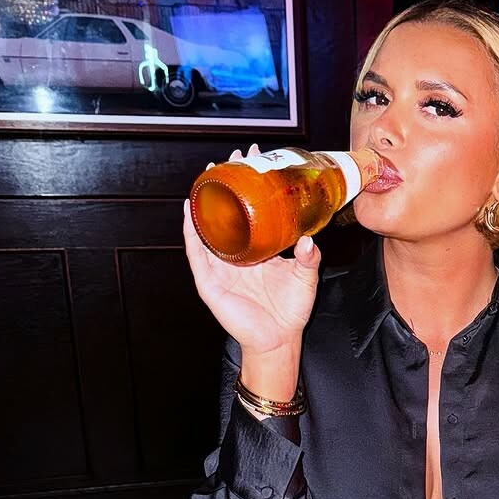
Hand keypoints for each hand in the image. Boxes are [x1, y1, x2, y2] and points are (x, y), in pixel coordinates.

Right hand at [183, 143, 320, 353]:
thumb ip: (309, 258)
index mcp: (257, 249)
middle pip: (227, 212)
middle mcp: (236, 254)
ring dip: (205, 202)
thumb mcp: (305, 278)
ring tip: (207, 177)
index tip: (257, 159)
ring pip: (207, 228)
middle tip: (231, 159)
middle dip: (227, 185)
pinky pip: (196, 253)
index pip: (252, 210)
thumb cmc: (290, 310)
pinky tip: (190, 212)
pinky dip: (192, 232)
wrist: (278, 340)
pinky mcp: (209, 281)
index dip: (252, 185)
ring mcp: (220, 266)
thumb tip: (309, 239)